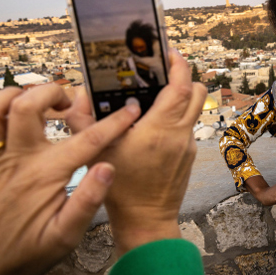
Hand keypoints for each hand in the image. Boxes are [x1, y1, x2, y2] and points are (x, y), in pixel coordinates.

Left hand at [0, 84, 139, 274]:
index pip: (87, 140)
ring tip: (31, 102)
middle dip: (51, 93)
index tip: (129, 110)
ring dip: (11, 98)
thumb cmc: (24, 254)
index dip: (113, 122)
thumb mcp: (66, 237)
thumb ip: (87, 201)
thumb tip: (108, 168)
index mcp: (46, 175)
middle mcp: (17, 160)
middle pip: (27, 106)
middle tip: (66, 103)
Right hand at [65, 49, 206, 254]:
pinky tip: (154, 126)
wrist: (145, 221)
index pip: (182, 86)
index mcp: (161, 129)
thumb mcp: (98, 152)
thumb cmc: (121, 190)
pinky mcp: (189, 156)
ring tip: (156, 98)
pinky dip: (176, 119)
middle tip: (163, 72)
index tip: (170, 52)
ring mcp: (188, 146)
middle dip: (185, 76)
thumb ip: (84, 122)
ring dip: (182, 98)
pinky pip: (188, 127)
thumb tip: (77, 96)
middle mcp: (181, 134)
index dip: (179, 64)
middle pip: (198, 91)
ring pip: (195, 109)